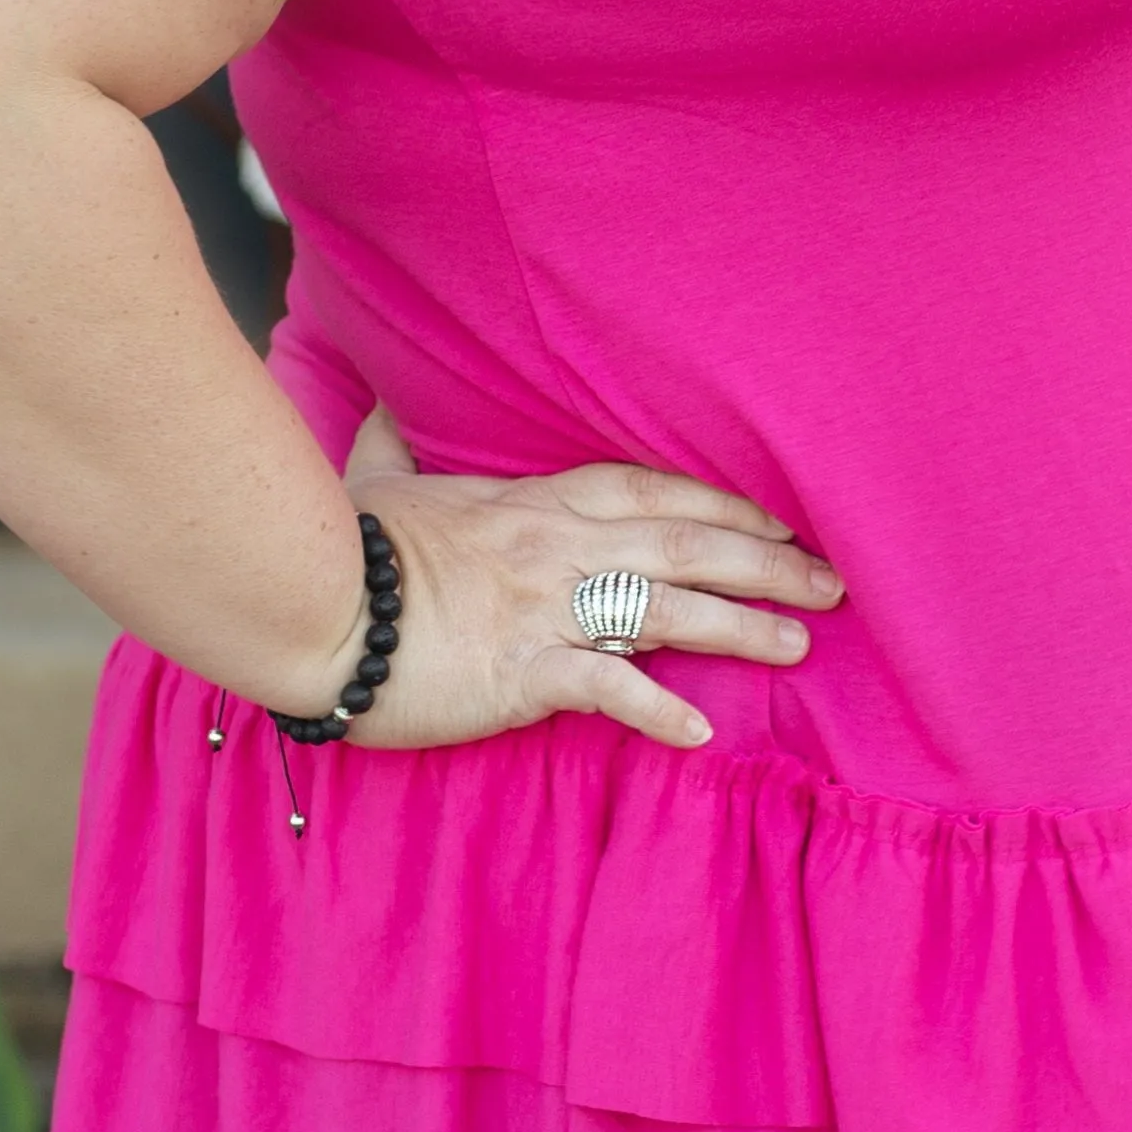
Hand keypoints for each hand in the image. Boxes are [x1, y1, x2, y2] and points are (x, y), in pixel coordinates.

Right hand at [323, 415, 840, 753]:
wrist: (300, 595)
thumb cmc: (337, 542)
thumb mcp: (374, 477)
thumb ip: (394, 441)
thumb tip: (387, 399)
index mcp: (531, 503)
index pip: (649, 490)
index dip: (722, 500)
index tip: (779, 514)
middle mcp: (555, 548)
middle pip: (685, 543)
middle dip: (766, 558)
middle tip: (832, 579)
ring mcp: (544, 608)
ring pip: (666, 608)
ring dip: (741, 626)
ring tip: (800, 644)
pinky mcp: (521, 669)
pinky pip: (606, 687)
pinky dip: (657, 709)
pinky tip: (701, 732)